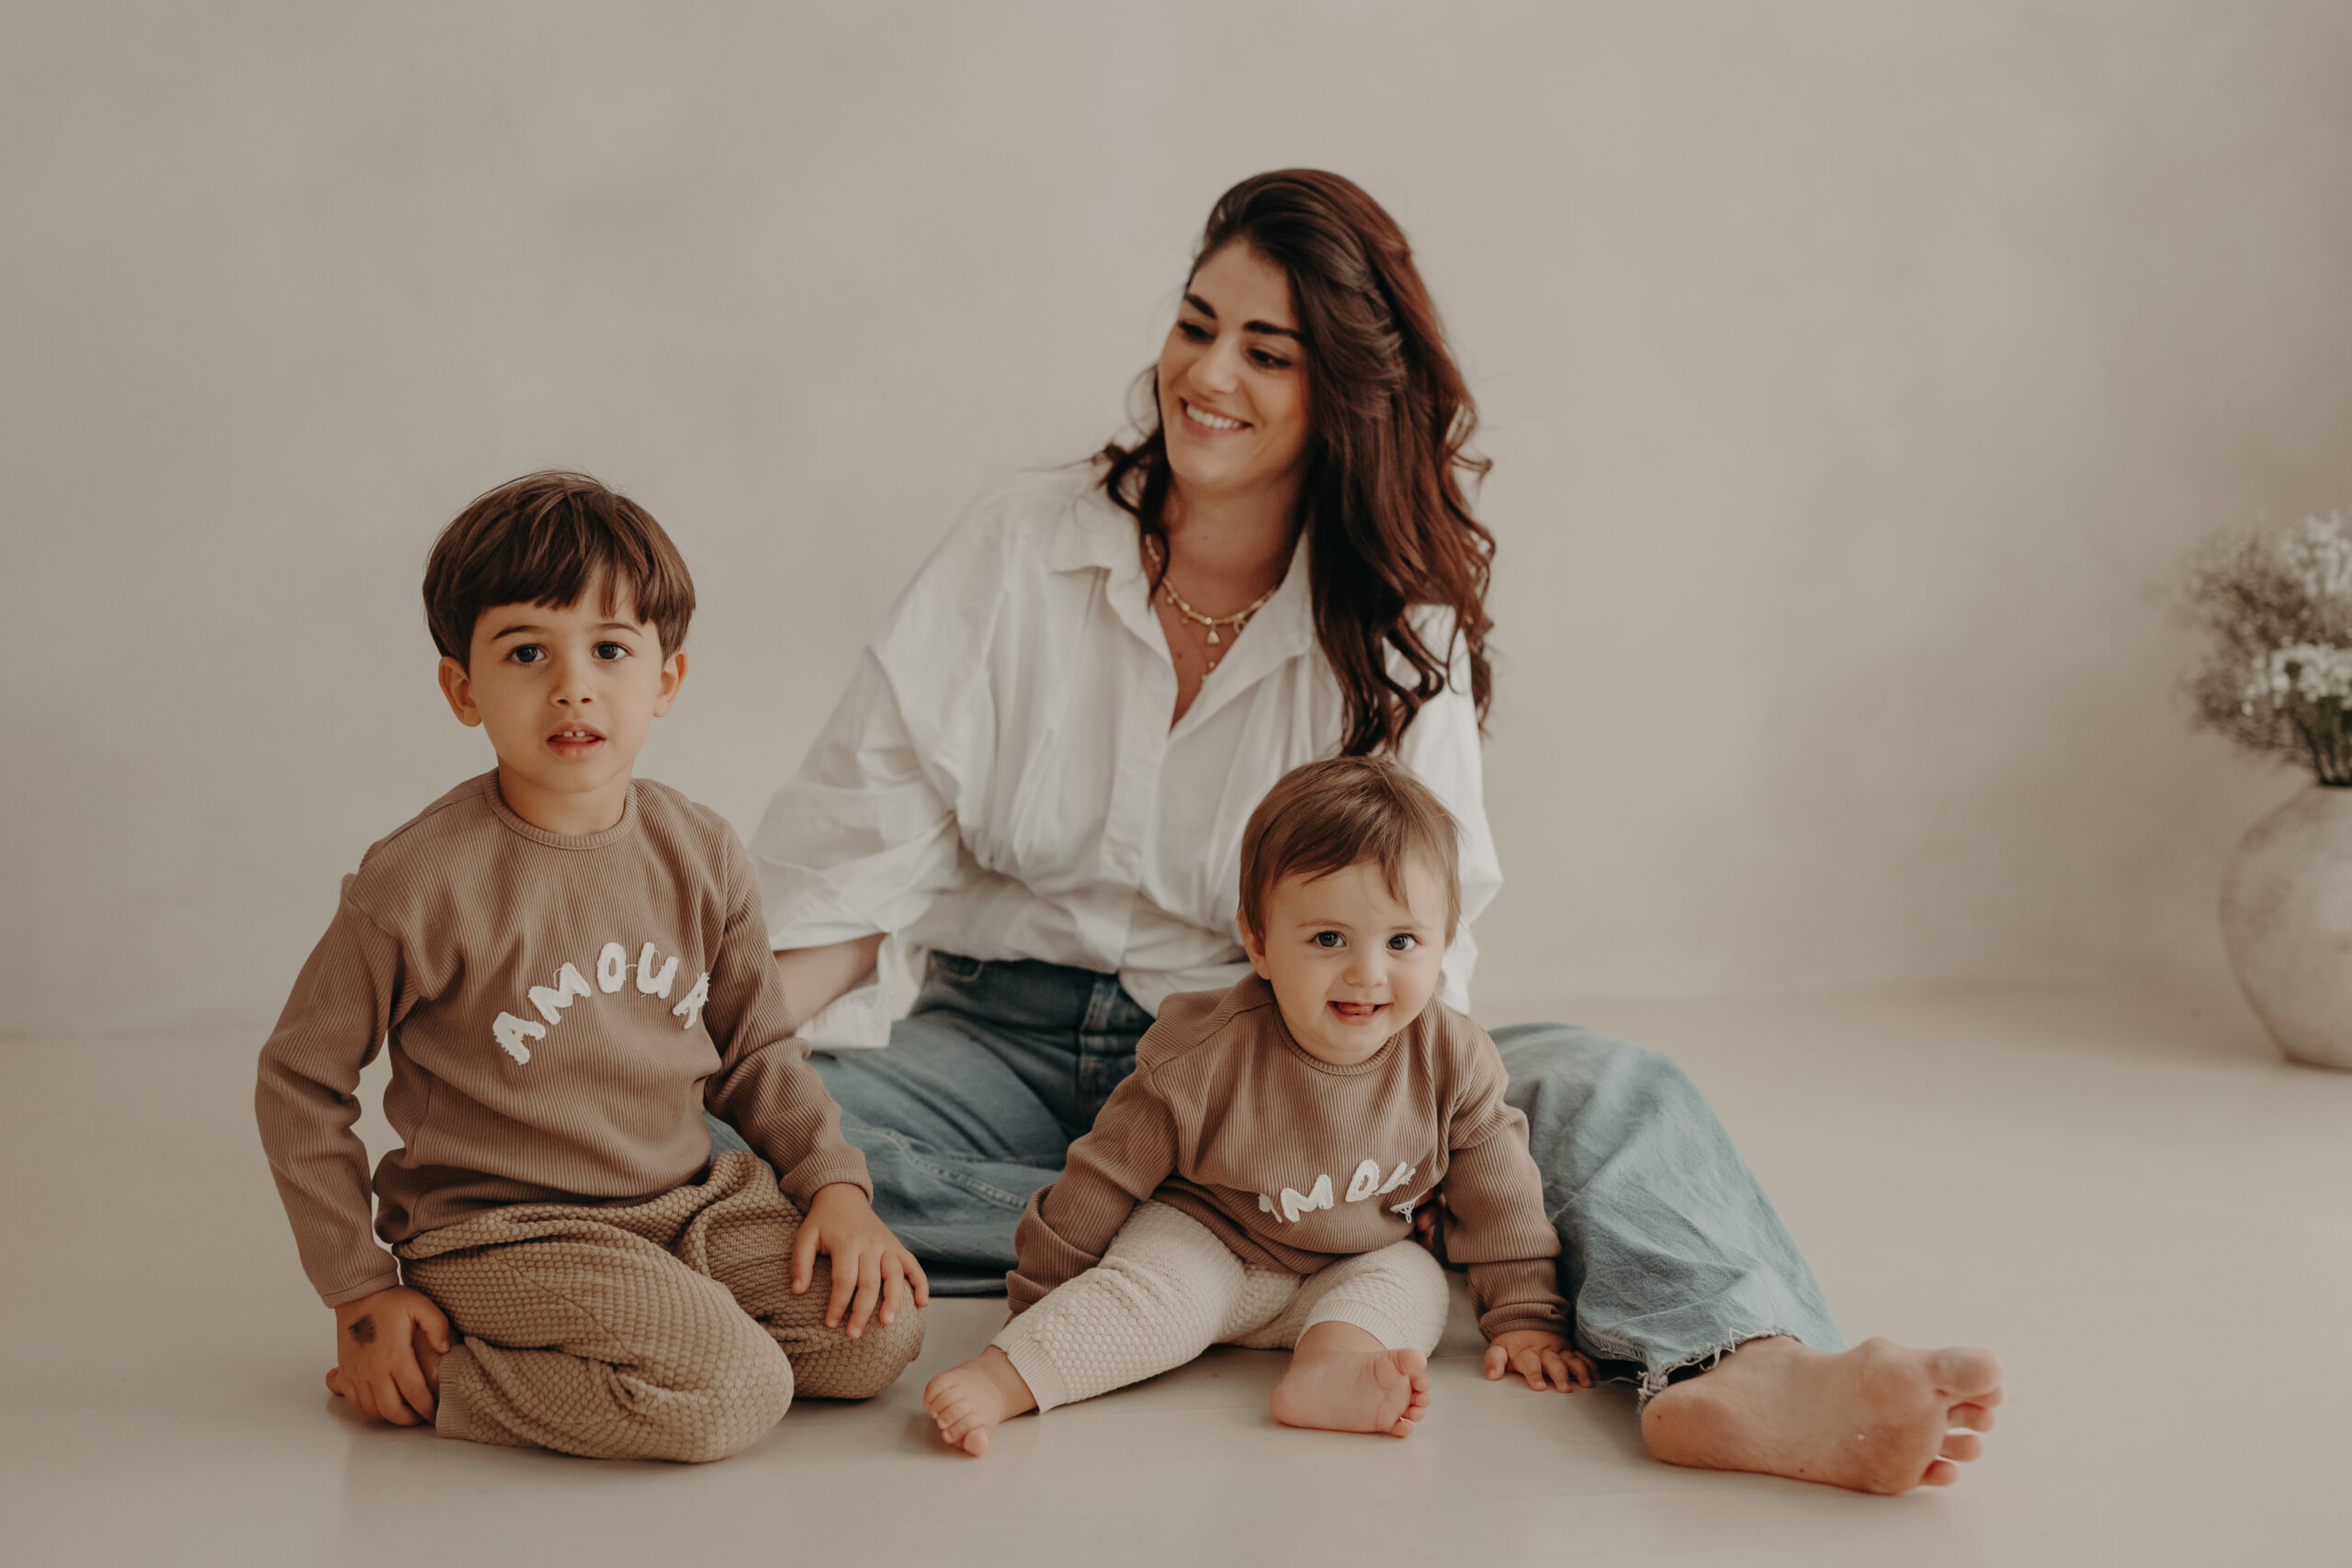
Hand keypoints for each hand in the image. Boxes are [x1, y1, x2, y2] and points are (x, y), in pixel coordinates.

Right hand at [326, 1286, 450, 1425]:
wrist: (357, 1295)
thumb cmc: (389, 1300)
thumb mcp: (421, 1305)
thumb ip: (438, 1326)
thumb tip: (445, 1349)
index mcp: (395, 1355)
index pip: (414, 1393)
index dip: (428, 1407)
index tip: (436, 1412)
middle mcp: (373, 1369)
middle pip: (392, 1410)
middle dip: (410, 1419)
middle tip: (422, 1416)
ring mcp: (357, 1374)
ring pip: (372, 1410)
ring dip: (390, 1417)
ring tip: (405, 1412)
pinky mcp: (345, 1373)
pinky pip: (355, 1403)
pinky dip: (369, 1410)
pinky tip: (382, 1405)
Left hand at [792, 1182, 929, 1338]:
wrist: (843, 1195)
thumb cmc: (822, 1221)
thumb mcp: (805, 1236)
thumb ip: (799, 1262)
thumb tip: (797, 1291)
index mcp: (846, 1242)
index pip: (844, 1280)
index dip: (838, 1304)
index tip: (831, 1323)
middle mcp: (870, 1244)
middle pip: (870, 1282)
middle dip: (863, 1312)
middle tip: (854, 1334)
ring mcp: (887, 1245)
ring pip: (895, 1275)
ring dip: (894, 1301)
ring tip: (887, 1323)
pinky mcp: (897, 1246)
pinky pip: (914, 1265)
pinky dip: (921, 1284)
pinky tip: (922, 1304)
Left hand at [1484, 1329, 1594, 1392]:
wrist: (1527, 1323)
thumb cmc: (1514, 1345)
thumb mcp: (1499, 1348)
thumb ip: (1494, 1360)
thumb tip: (1492, 1376)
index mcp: (1526, 1352)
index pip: (1530, 1363)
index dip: (1534, 1374)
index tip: (1538, 1386)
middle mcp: (1544, 1351)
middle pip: (1554, 1362)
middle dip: (1560, 1375)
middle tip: (1565, 1389)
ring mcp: (1559, 1351)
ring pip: (1572, 1360)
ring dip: (1580, 1371)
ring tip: (1587, 1384)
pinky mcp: (1570, 1351)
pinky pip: (1583, 1357)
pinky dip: (1591, 1365)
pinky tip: (1597, 1376)